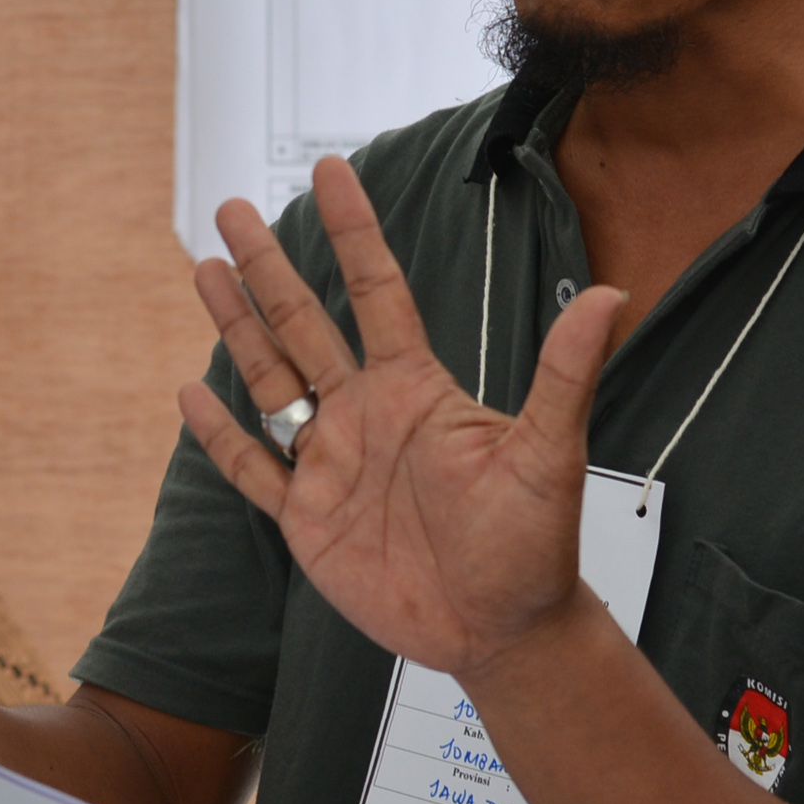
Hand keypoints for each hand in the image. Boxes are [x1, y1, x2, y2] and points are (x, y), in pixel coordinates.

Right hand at [177, 157, 626, 683]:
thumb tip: (610, 297)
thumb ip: (564, 374)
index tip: (330, 172)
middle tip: (234, 209)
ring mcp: (333, 465)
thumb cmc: (535, 547)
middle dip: (269, 268)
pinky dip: (222, 435)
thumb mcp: (551, 454)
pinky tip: (193, 394)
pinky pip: (255, 469)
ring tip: (206, 270)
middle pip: (306, 324)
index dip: (353, 234)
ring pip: (271, 382)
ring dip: (238, 329)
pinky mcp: (309, 521)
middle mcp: (368, 415)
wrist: (504, 630)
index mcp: (418, 390)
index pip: (378, 293)